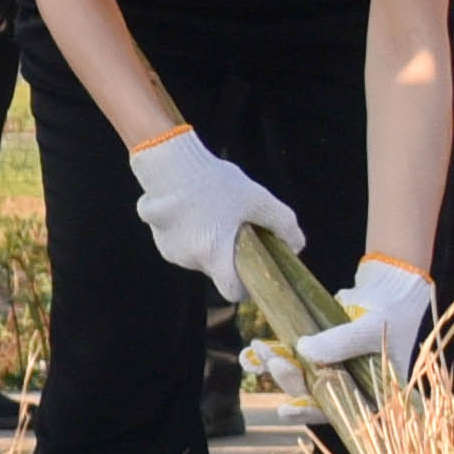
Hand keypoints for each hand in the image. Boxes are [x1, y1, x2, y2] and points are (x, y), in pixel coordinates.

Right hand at [123, 125, 303, 301]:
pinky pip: (179, 243)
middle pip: (217, 268)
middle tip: (235, 225)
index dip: (247, 284)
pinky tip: (190, 208)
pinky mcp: (157, 236)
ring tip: (210, 211)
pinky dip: (188, 232)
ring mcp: (169, 250)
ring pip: (198, 254)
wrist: (168, 162)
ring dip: (207, 241)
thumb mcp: (258, 199)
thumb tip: (297, 246)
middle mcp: (189, 260)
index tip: (253, 267)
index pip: (233, 291)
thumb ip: (283, 225)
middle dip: (227, 252)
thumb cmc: (215, 183)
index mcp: (214, 255)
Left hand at [256, 257, 436, 396]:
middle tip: (276, 361)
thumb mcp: (370, 328)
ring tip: (260, 349)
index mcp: (369, 395)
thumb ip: (342, 342)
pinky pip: (290, 358)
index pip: (338, 412)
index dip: (310, 412)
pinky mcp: (315, 352)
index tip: (286, 409)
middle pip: (312, 395)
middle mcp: (348, 388)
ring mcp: (330, 370)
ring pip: (298, 377)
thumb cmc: (390, 314)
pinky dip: (270, 356)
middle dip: (290, 380)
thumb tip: (304, 352)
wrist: (388, 290)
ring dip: (275, 366)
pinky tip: (252, 352)